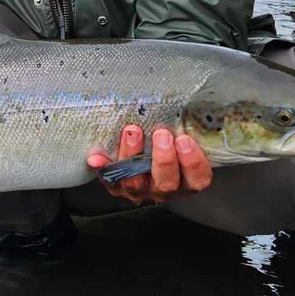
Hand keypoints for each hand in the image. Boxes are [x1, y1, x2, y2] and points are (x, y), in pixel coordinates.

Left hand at [88, 124, 211, 204]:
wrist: (139, 155)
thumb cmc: (167, 142)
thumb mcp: (179, 137)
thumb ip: (183, 130)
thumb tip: (182, 104)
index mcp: (185, 180)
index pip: (197, 179)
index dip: (193, 163)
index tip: (185, 140)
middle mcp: (164, 188)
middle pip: (167, 183)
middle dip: (164, 159)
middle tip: (161, 134)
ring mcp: (140, 191)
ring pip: (136, 183)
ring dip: (133, 157)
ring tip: (132, 133)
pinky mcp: (118, 188)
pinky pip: (110, 180)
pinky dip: (104, 168)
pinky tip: (96, 158)